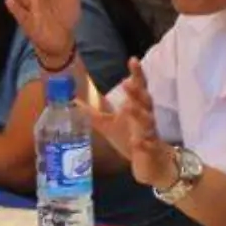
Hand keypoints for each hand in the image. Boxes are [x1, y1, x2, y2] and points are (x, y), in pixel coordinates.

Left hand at [95, 60, 176, 189]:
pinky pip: (149, 146)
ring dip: (139, 114)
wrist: (151, 165)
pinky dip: (143, 144)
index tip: (132, 59)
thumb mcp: (109, 126)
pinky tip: (137, 141)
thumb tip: (73, 101)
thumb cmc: (130, 140)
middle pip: (144, 102)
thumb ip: (93, 114)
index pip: (139, 88)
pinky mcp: (152, 151)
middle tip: (126, 82)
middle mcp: (146, 119)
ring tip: (129, 107)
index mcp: (138, 109)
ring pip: (148, 122)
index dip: (136, 74)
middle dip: (136, 92)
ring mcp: (150, 135)